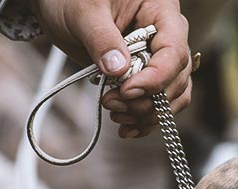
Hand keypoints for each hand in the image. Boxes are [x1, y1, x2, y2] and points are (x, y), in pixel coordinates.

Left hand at [32, 0, 191, 137]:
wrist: (61, 7)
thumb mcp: (83, 12)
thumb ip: (102, 39)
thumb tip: (120, 70)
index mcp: (160, 10)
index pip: (173, 50)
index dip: (157, 76)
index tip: (130, 90)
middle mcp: (167, 36)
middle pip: (177, 78)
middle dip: (149, 99)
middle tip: (114, 102)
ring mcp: (159, 58)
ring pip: (172, 96)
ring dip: (147, 113)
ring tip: (115, 113)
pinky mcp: (147, 77)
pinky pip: (159, 104)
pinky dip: (144, 120)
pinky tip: (126, 127)